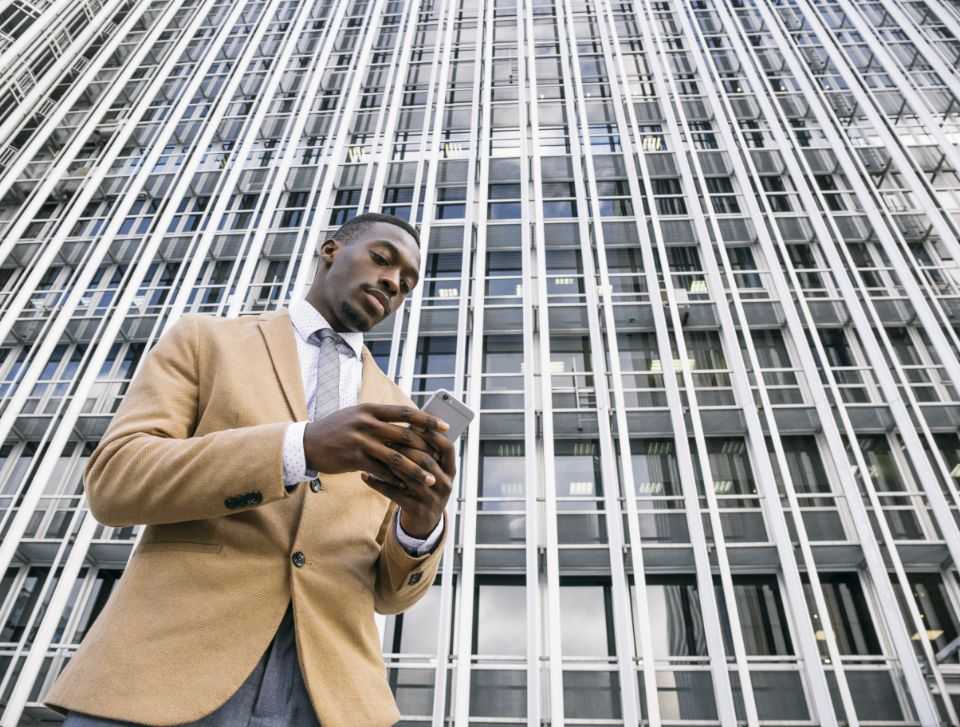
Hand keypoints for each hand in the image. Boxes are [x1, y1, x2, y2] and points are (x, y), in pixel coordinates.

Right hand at [303, 404, 448, 487]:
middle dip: (427, 448)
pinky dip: (395, 480)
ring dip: (416, 470)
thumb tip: (410, 424)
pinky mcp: (353, 459)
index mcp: (370, 409)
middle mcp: (366, 422)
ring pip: (396, 457)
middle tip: (443, 458)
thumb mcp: (357, 416)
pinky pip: (381, 471)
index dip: (427, 420)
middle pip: (405, 435)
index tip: (445, 427)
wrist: (306, 443)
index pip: (406, 412)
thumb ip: (380, 419)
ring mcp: (360, 441)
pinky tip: (406, 487)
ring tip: (431, 479)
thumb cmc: (336, 430)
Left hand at [361, 430, 455, 538]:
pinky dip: (378, 483)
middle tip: (387, 437)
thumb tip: (412, 423)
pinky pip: (394, 493)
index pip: (447, 448)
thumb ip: (427, 452)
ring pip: (411, 476)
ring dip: (391, 463)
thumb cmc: (425, 488)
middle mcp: (445, 485)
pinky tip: (364, 475)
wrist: (424, 522)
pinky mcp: (416, 510)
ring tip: (374, 452)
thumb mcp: (432, 472)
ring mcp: (432, 499)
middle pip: (427, 460)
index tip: (414, 422)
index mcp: (450, 471)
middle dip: (406, 447)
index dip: (433, 434)